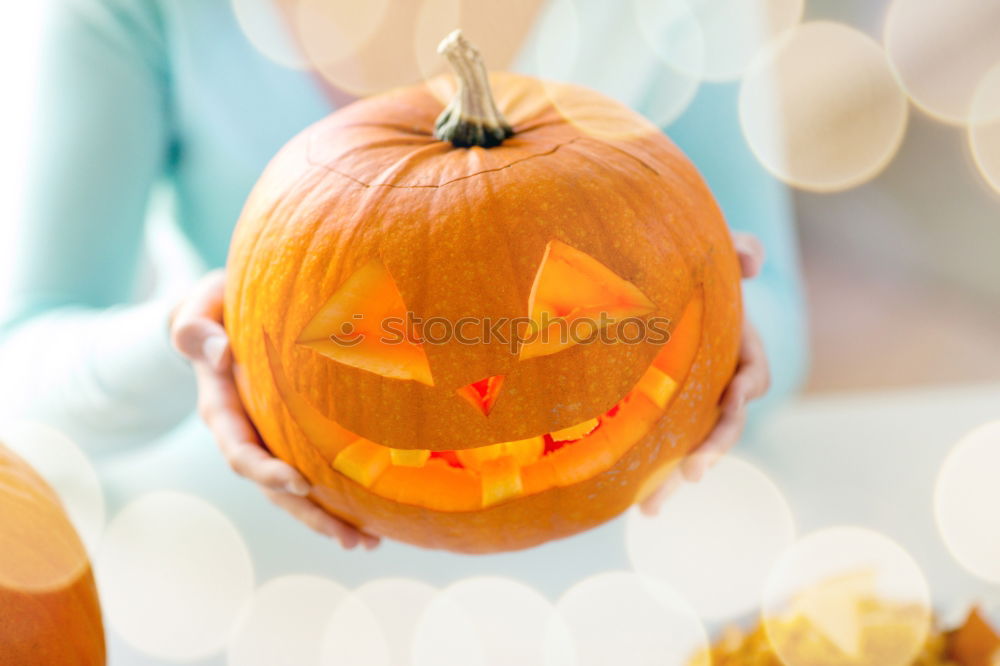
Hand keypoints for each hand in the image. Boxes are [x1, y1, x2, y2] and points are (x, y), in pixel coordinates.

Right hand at [170, 270, 379, 548]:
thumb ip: (196, 328)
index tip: (300, 481)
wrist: (219, 317)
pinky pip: (310, 473)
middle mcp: (244, 433)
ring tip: (367, 544)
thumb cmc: (213, 308)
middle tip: (350, 538)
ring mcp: (266, 440)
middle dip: (309, 514)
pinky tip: (371, 518)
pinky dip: (336, 498)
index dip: (266, 470)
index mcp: (220, 408)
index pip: (240, 449)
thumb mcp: (199, 309)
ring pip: (294, 491)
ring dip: (327, 520)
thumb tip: (219, 350)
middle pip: (273, 486)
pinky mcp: (287, 439)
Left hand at [640, 232, 771, 514]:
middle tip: (690, 474)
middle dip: (710, 451)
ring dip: (669, 477)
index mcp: (738, 348)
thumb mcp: (715, 252)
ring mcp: (686, 399)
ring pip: (685, 444)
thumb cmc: (691, 265)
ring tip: (648, 509)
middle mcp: (716, 380)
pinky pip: (653, 441)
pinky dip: (640, 467)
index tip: (732, 399)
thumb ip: (737, 249)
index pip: (752, 379)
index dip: (743, 395)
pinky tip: (616, 495)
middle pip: (721, 425)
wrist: (652, 274)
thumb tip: (753, 259)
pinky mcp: (655, 408)